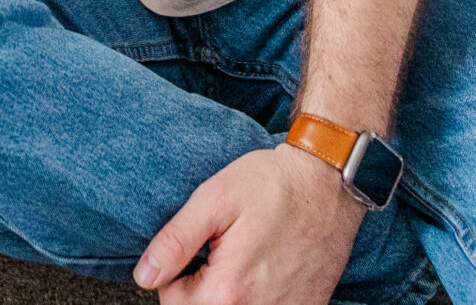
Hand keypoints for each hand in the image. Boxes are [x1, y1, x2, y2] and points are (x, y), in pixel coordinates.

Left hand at [133, 144, 363, 303]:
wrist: (330, 182)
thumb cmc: (274, 185)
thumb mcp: (214, 200)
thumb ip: (175, 242)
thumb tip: (145, 276)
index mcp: (227, 292)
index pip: (173, 303)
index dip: (177, 271)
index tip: (199, 246)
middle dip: (202, 287)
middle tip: (222, 250)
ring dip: (231, 293)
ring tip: (246, 259)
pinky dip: (262, 296)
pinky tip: (270, 270)